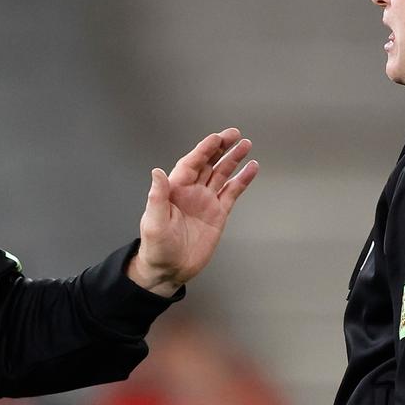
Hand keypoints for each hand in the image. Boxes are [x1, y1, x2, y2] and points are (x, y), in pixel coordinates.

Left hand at [128, 127, 258, 295]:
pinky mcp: (218, 214)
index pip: (192, 163)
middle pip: (209, 163)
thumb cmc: (157, 247)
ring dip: (233, 160)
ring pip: (222, 174)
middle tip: (234, 134)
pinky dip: (242, 180)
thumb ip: (157, 197)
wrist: (170, 269)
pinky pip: (232, 193)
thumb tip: (157, 172)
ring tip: (246, 145)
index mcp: (176, 189)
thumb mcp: (154, 222)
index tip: (216, 138)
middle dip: (221, 147)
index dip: (204, 149)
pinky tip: (251, 169)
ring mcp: (206, 201)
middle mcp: (192, 191)